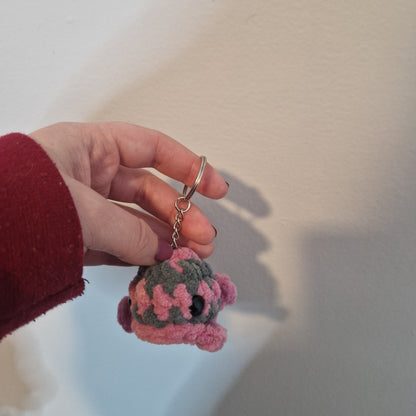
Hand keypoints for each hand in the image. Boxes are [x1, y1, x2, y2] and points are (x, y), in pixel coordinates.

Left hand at [30, 122, 227, 265]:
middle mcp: (92, 174)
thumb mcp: (81, 210)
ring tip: (190, 255)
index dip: (188, 166)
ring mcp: (87, 207)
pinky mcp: (81, 236)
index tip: (215, 188)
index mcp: (91, 147)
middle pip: (150, 191)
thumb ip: (129, 231)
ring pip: (137, 220)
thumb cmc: (19, 201)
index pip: (152, 149)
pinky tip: (160, 262)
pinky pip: (120, 242)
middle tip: (203, 239)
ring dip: (165, 238)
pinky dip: (140, 253)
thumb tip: (166, 251)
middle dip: (180, 214)